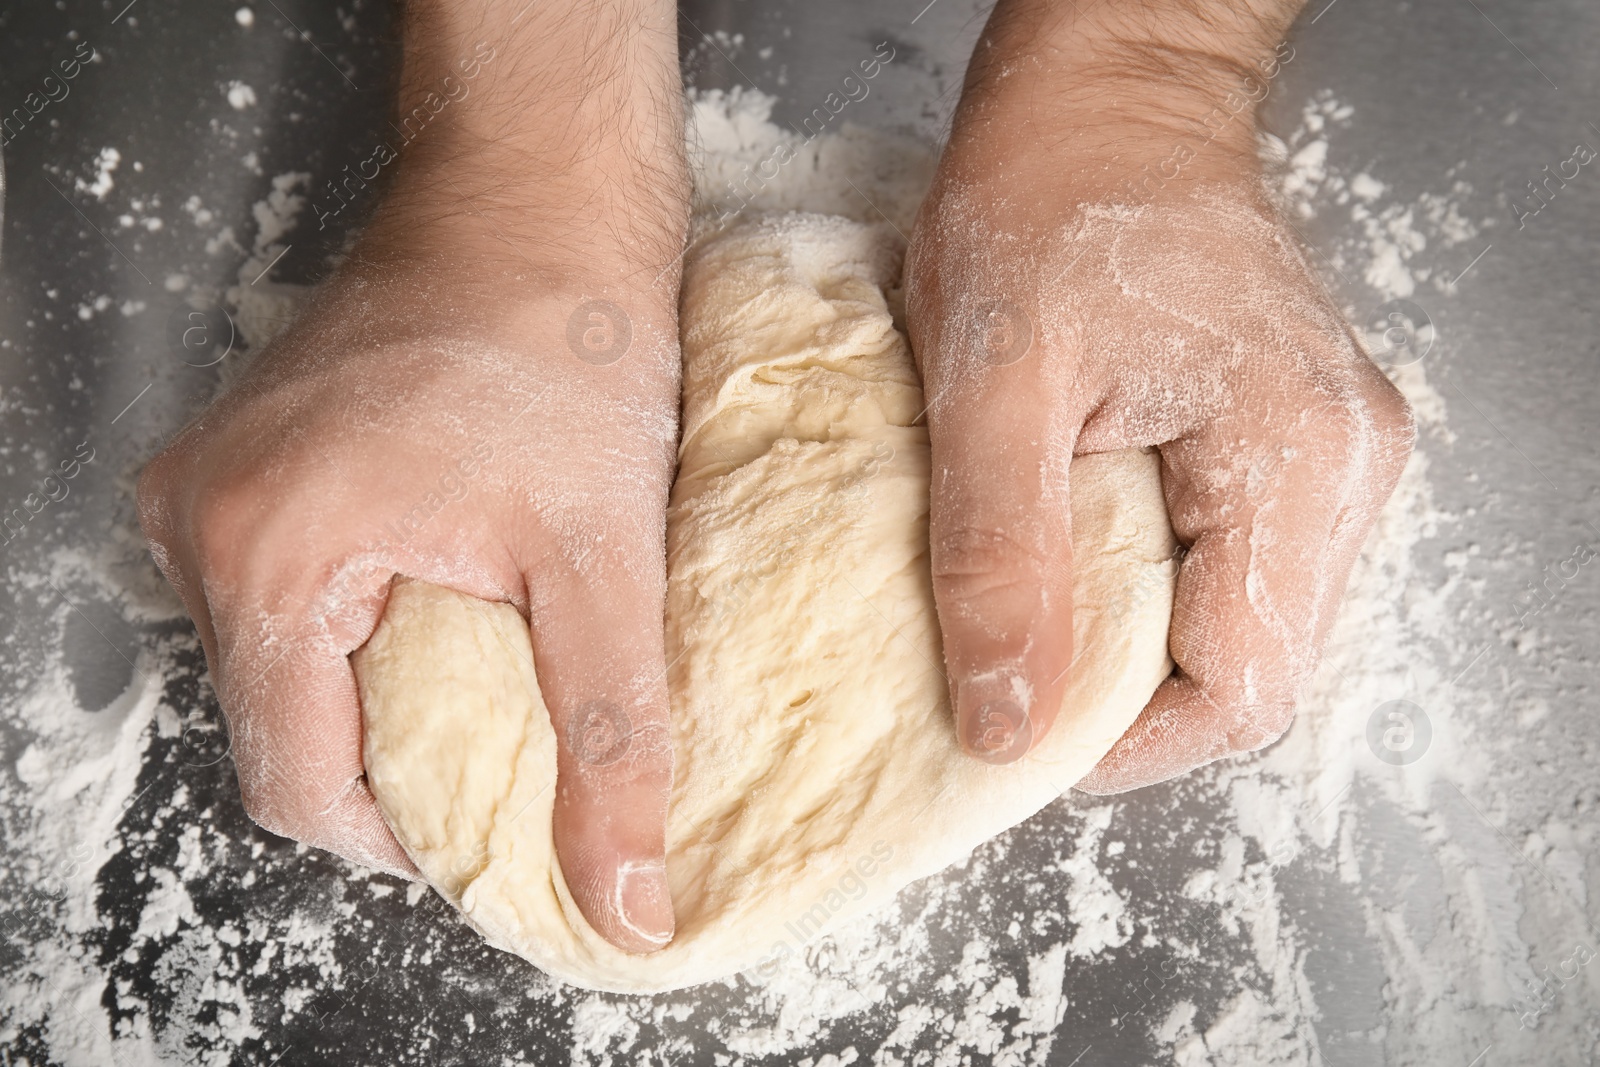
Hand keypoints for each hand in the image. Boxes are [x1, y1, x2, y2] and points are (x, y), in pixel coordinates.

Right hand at [138, 0, 687, 951]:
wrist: (535, 202)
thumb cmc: (564, 350)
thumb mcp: (601, 563)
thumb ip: (610, 741)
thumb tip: (628, 898)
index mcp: (269, 559)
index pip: (297, 786)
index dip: (398, 836)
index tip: (486, 826)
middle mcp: (203, 523)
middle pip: (276, 726)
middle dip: (383, 762)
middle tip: (496, 750)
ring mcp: (207, 483)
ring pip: (273, 664)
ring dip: (365, 692)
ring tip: (472, 673)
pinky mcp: (235, 456)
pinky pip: (274, 592)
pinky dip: (348, 626)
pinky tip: (434, 605)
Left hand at [905, 0, 1414, 785]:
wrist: (1106, 100)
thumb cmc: (1050, 197)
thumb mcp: (992, 379)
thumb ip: (1001, 556)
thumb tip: (1007, 721)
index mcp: (1297, 456)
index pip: (1242, 687)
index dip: (1126, 742)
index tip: (1018, 727)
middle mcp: (1347, 468)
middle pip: (1250, 669)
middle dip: (1127, 699)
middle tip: (1012, 665)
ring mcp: (1332, 457)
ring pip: (1241, 626)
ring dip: (1136, 647)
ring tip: (1037, 606)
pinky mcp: (1297, 446)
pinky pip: (1234, 569)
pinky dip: (1152, 591)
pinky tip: (1077, 556)